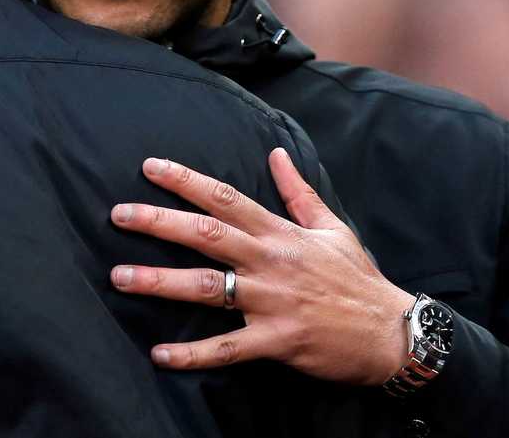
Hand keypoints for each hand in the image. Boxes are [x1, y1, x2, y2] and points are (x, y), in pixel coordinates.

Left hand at [109, 148, 415, 385]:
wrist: (391, 333)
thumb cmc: (358, 279)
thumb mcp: (331, 228)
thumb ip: (298, 192)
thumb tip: (276, 153)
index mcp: (280, 233)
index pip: (225, 198)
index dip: (185, 181)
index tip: (149, 167)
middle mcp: (271, 262)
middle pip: (206, 234)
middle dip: (158, 222)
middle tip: (117, 214)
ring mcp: (272, 301)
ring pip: (207, 288)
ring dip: (160, 282)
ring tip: (119, 277)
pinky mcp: (277, 340)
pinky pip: (227, 348)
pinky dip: (193, 354)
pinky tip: (160, 355)